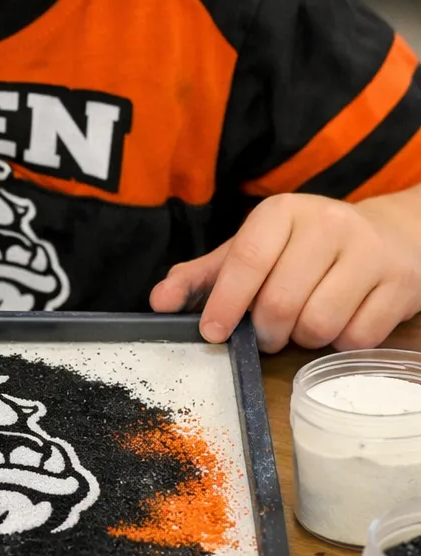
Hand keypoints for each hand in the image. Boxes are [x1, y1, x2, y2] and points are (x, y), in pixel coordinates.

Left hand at [149, 192, 420, 352]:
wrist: (390, 236)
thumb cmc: (306, 248)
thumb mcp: (254, 250)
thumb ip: (204, 275)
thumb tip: (159, 302)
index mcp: (283, 211)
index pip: (247, 259)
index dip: (226, 301)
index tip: (212, 332)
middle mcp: (327, 223)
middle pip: (281, 302)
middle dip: (266, 331)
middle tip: (266, 333)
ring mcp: (369, 252)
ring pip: (319, 324)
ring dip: (303, 339)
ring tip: (303, 325)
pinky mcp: (399, 284)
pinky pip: (357, 337)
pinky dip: (341, 344)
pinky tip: (340, 324)